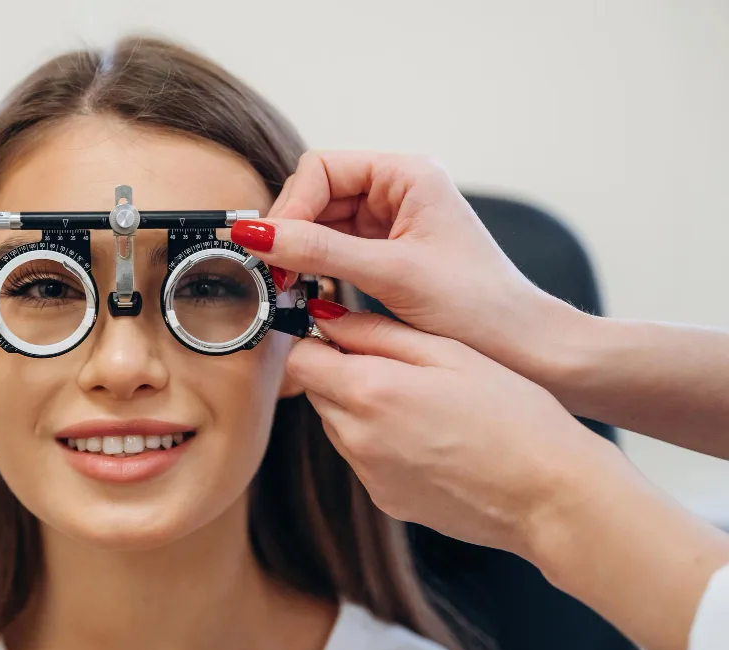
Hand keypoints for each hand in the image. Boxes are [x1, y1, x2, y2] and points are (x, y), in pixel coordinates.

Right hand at [235, 150, 580, 379]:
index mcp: (408, 175)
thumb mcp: (393, 274)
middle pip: (318, 195)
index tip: (270, 246)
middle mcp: (398, 192)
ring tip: (286, 286)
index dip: (292, 204)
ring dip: (300, 252)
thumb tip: (257, 233)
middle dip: (291, 230)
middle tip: (273, 272)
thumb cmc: (478, 305)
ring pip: (322, 225)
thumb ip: (321, 250)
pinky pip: (335, 252)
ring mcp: (392, 224)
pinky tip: (307, 292)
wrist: (523, 348)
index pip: (324, 169)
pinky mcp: (388, 256)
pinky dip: (316, 270)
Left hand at [289, 307, 728, 649]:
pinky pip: (364, 460)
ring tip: (423, 403)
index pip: (299, 359)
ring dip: (362, 408)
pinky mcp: (385, 500)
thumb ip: (375, 331)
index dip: (316, 340)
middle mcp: (356, 438)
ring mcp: (369, 475)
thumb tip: (324, 316)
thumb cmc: (514, 414)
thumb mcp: (448, 351)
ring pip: (339, 426)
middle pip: (318, 392)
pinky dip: (382, 444)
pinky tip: (431, 438)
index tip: (345, 333)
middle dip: (343, 372)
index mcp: (368, 391)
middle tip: (399, 365)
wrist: (552, 494)